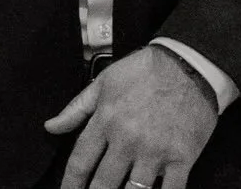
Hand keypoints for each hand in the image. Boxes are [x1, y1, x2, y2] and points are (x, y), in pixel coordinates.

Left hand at [44, 46, 217, 188]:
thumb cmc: (146, 70)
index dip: (70, 184)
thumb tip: (51, 127)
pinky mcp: (181, 158)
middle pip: (103, 183)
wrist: (189, 64)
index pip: (80, 162)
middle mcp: (128, 139)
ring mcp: (155, 151)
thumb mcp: (104, 82)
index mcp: (107, 121)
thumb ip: (76, 108)